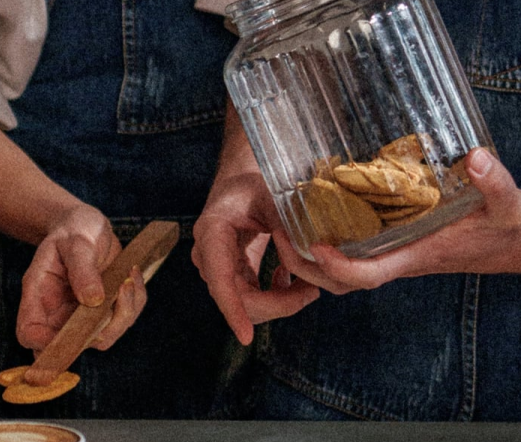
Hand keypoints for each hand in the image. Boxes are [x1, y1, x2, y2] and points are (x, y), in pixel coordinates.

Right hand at [15, 204, 145, 353]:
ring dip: (124, 312)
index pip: (29, 333)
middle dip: (102, 328)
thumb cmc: (72, 230)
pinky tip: (132, 275)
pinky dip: (135, 301)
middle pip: (71, 345)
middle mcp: (58, 312)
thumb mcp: (75, 241)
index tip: (74, 328)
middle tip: (121, 289)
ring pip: (102, 337)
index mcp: (39, 295)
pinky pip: (124, 320)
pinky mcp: (104, 312)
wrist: (86, 226)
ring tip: (129, 278)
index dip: (46, 342)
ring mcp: (81, 316)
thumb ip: (81, 268)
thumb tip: (93, 300)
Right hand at [191, 170, 319, 343]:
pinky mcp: (232, 274)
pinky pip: (252, 298)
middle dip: (277, 304)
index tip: (245, 336)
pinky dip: (276, 296)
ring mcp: (218, 268)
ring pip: (247, 303)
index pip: (220, 278)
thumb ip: (287, 225)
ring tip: (308, 286)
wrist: (241, 183)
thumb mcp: (272, 196)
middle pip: (238, 298)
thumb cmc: (254, 184)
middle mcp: (208, 255)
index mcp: (213, 231)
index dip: (232, 309)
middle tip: (312, 291)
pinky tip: (289, 280)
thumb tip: (306, 256)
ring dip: (281, 302)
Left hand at [272, 147, 520, 293]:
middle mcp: (402, 259)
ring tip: (285, 218)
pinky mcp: (401, 242)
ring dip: (310, 254)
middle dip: (304, 266)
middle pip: (341, 281)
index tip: (314, 243)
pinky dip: (333, 237)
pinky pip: (357, 249)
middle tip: (277, 229)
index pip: (367, 275)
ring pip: (343, 270)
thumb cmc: (514, 224)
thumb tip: (476, 157)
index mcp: (418, 256)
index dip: (337, 266)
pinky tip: (320, 205)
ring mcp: (399, 253)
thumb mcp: (510, 202)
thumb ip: (494, 180)